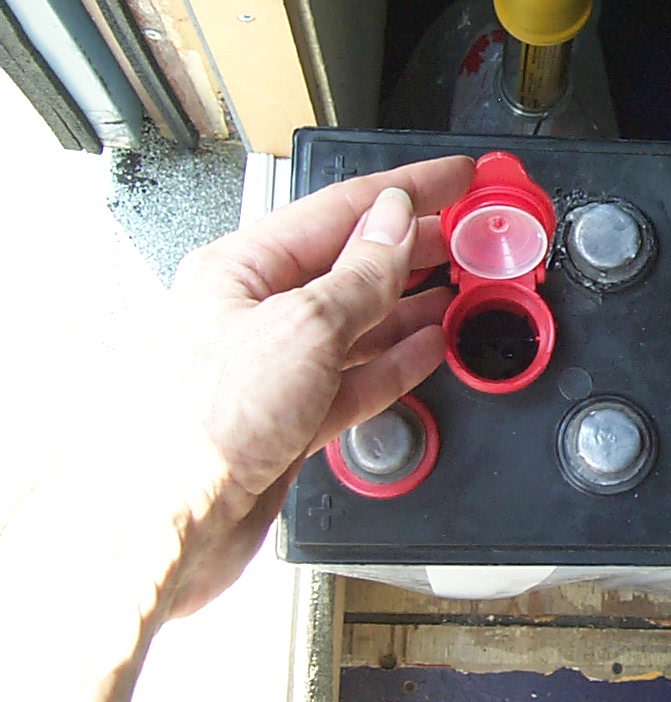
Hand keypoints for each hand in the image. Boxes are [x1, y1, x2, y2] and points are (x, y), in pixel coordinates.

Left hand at [151, 154, 473, 617]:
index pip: (340, 208)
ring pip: (360, 320)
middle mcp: (254, 312)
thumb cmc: (200, 424)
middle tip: (471, 229)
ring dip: (414, 301)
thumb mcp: (302, 329)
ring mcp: (274, 366)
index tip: (457, 177)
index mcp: (242, 268)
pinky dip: (398, 359)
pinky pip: (357, 376)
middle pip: (351, 262)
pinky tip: (430, 344)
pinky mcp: (290, 417)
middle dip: (415, 243)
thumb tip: (396, 223)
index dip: (407, 189)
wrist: (169, 524)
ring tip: (462, 281)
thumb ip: (361, 275)